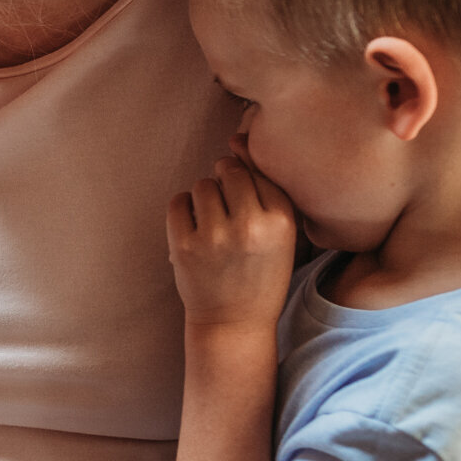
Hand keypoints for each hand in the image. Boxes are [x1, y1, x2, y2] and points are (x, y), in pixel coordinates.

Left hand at [166, 153, 295, 329]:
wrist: (234, 322)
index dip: (247, 178)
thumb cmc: (261, 274)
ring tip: (213, 222)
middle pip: (228, 171)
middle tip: (227, 210)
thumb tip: (236, 137)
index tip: (243, 196)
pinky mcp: (184, 245)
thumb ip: (265, 188)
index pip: (257, 171)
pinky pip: (178, 201)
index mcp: (281, 221)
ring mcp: (214, 235)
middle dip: (225, 182)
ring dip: (204, 197)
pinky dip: (183, 210)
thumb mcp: (282, 233)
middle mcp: (250, 225)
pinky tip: (195, 228)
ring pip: (202, 184)